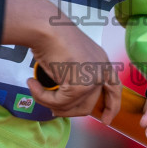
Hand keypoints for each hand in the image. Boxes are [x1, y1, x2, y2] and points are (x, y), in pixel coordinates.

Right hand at [5, 0, 119, 121]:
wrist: (45, 27)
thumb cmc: (53, 36)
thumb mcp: (72, 59)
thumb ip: (75, 78)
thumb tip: (66, 102)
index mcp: (103, 62)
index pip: (114, 88)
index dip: (112, 106)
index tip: (107, 120)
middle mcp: (101, 71)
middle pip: (89, 105)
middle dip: (68, 110)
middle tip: (52, 107)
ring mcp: (92, 79)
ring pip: (72, 107)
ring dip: (51, 103)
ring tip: (37, 91)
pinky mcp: (79, 86)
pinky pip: (58, 103)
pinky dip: (42, 97)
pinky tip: (32, 84)